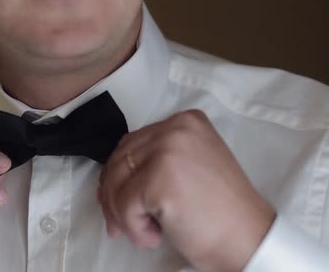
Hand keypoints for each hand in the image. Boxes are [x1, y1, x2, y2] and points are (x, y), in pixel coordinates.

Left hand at [98, 110, 275, 271]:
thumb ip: (157, 158)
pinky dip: (132, 228)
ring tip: (143, 232)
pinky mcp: (159, 180)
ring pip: (115, 182)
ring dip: (121, 214)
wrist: (250, 240)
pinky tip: (153, 237)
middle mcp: (175, 128)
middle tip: (118, 225)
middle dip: (111, 195)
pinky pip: (123, 205)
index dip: (119, 175)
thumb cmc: (220, 211)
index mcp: (185, 121)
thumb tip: (112, 176)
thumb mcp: (192, 165)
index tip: (119, 201)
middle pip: (119, 160)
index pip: (131, 144)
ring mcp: (167, 151)